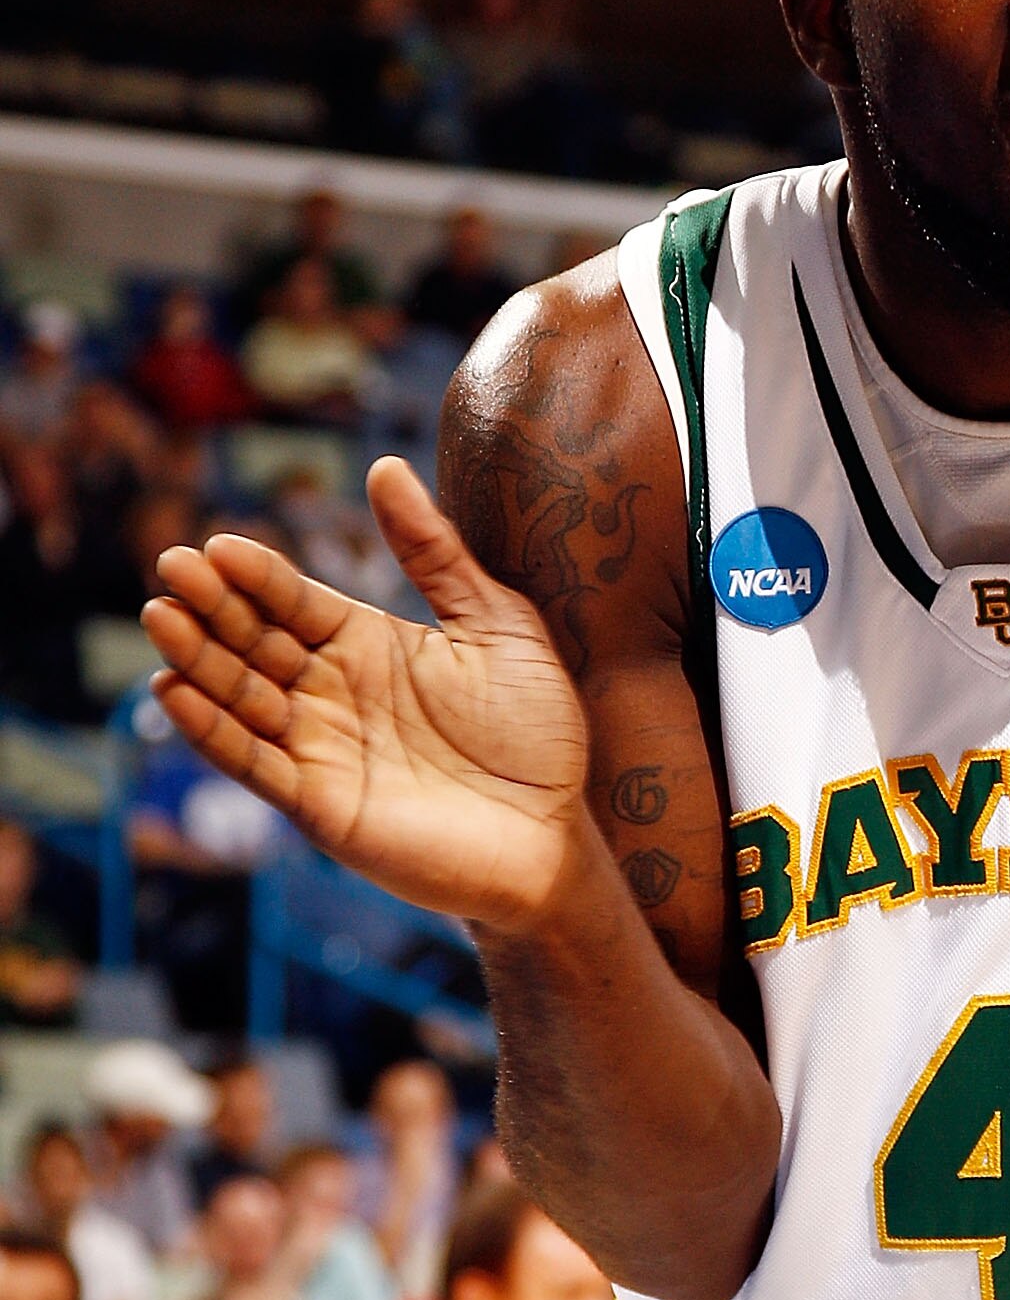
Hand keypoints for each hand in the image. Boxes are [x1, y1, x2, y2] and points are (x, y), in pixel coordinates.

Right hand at [141, 460, 589, 931]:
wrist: (556, 835)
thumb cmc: (536, 733)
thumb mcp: (496, 625)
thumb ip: (436, 552)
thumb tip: (385, 465)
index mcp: (366, 643)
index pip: (294, 601)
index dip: (257, 575)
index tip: (220, 545)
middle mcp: (331, 692)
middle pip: (255, 641)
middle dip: (213, 607)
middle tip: (173, 568)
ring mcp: (320, 748)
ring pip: (241, 696)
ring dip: (198, 659)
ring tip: (162, 617)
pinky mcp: (319, 804)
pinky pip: (253, 763)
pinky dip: (211, 731)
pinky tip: (173, 690)